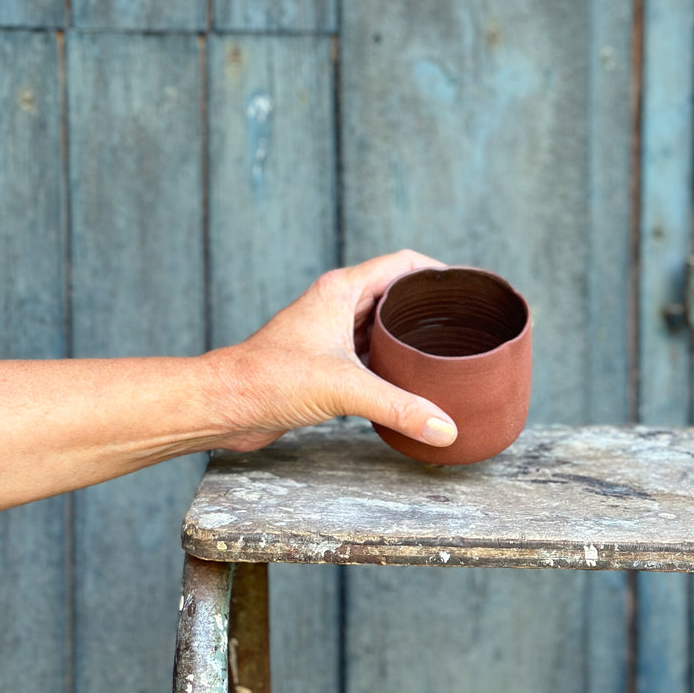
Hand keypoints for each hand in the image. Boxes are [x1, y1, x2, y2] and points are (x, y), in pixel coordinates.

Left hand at [204, 250, 458, 451]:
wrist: (226, 404)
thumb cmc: (271, 380)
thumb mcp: (345, 390)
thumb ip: (399, 407)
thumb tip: (446, 428)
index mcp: (342, 290)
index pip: (402, 264)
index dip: (438, 272)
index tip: (468, 287)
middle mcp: (335, 303)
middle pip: (394, 291)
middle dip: (428, 305)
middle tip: (464, 323)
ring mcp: (327, 330)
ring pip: (379, 322)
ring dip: (408, 333)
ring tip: (444, 349)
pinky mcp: (322, 359)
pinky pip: (366, 350)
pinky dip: (389, 358)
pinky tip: (408, 377)